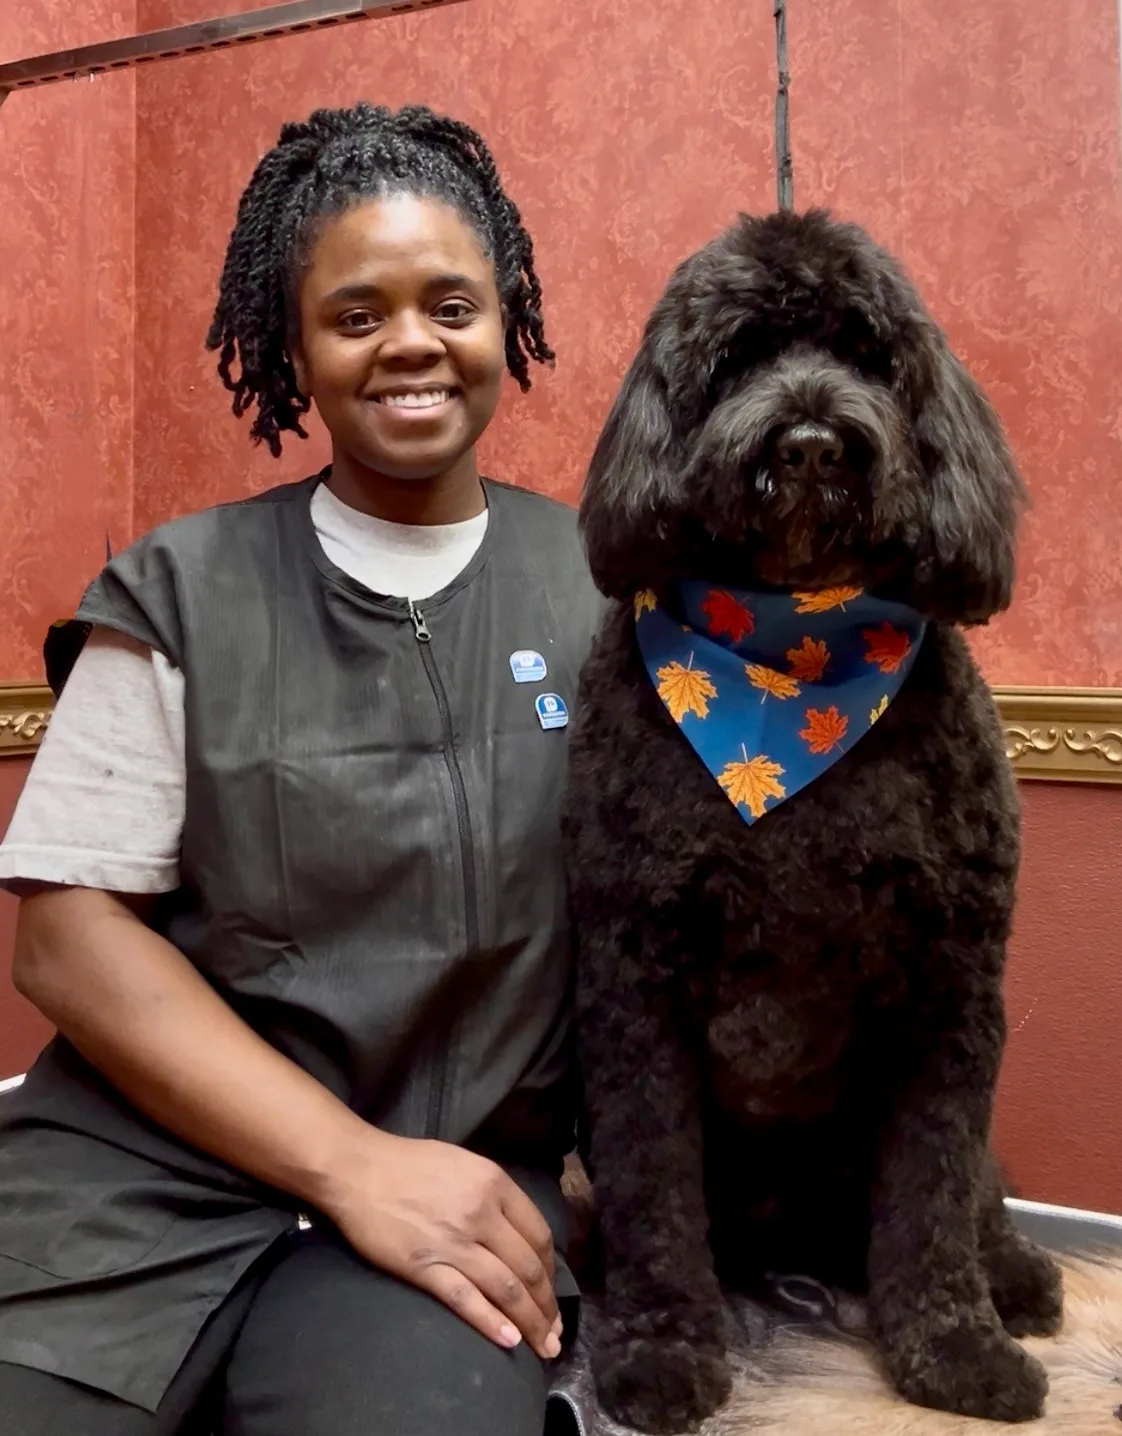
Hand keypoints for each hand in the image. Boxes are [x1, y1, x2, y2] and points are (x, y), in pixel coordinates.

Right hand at [325, 1131, 562, 1359]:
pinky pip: (465, 1299)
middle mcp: (481, 1214)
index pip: (538, 1235)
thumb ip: (493, 1194)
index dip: (550, 1270)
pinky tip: (509, 1340)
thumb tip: (516, 1232)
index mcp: (494, 1184)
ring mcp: (453, 1242)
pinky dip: (491, 1323)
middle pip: (527, 1267)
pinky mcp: (424, 1267)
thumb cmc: (410, 1164)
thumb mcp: (464, 1164)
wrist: (359, 1170)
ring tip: (543, 1346)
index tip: (552, 1293)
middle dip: (546, 1306)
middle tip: (554, 1332)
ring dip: (529, 1322)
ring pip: (505, 1288)